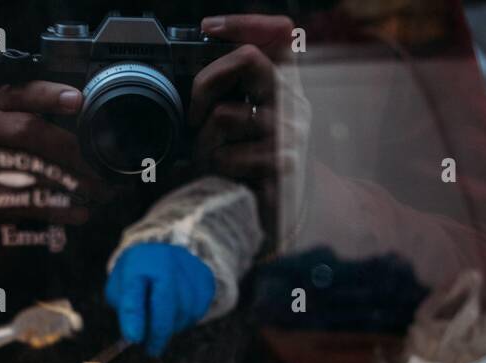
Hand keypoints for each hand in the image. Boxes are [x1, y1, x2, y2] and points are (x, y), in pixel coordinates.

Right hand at [0, 81, 109, 211]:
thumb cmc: (7, 135)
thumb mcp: (16, 112)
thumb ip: (44, 106)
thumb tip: (86, 109)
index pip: (23, 94)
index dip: (50, 97)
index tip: (78, 101)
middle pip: (28, 132)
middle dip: (69, 148)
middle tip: (101, 164)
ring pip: (29, 169)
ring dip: (70, 182)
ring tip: (100, 191)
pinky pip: (26, 202)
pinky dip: (58, 210)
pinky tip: (81, 213)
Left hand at [105, 243, 214, 356]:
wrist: (163, 257)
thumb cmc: (137, 279)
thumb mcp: (119, 290)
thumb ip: (126, 311)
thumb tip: (136, 337)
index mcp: (137, 263)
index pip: (134, 291)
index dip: (133, 316)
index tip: (134, 338)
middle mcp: (165, 260)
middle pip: (165, 303)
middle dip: (158, 332)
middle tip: (151, 350)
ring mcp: (189, 268)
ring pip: (184, 311)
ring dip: (172, 328)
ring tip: (160, 327)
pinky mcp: (205, 280)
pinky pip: (198, 311)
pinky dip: (184, 321)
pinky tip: (175, 315)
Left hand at [191, 15, 310, 233]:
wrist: (285, 216)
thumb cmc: (252, 166)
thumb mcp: (244, 124)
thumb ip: (232, 94)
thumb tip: (192, 73)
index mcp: (284, 88)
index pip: (279, 36)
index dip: (247, 23)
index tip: (208, 29)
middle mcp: (293, 105)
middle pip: (250, 60)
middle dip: (207, 81)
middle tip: (194, 113)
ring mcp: (289, 135)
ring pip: (226, 116)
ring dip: (204, 140)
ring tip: (210, 159)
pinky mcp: (279, 167)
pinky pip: (227, 156)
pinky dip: (213, 169)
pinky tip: (225, 179)